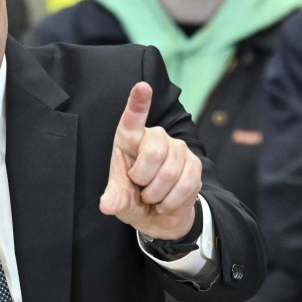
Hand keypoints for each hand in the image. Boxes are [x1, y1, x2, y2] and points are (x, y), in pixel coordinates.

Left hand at [100, 82, 202, 239]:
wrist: (158, 214)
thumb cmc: (132, 198)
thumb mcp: (119, 199)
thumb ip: (114, 199)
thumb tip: (107, 205)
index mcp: (129, 139)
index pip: (133, 119)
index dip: (138, 103)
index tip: (142, 86)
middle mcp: (154, 137)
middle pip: (153, 152)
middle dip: (144, 179)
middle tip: (140, 188)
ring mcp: (177, 148)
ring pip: (169, 173)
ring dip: (157, 195)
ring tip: (152, 197)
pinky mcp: (194, 163)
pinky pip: (186, 184)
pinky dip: (172, 201)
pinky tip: (166, 202)